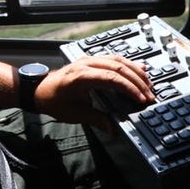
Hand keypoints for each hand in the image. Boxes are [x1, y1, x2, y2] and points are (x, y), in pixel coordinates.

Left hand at [34, 55, 154, 128]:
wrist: (40, 89)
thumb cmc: (54, 101)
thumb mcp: (75, 114)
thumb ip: (96, 120)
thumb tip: (113, 130)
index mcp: (81, 77)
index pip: (112, 78)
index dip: (129, 88)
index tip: (141, 99)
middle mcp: (86, 64)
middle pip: (118, 67)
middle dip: (136, 81)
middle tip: (149, 95)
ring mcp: (89, 60)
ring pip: (117, 60)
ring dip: (135, 71)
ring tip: (148, 84)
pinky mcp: (91, 60)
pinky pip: (113, 58)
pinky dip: (128, 64)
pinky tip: (139, 69)